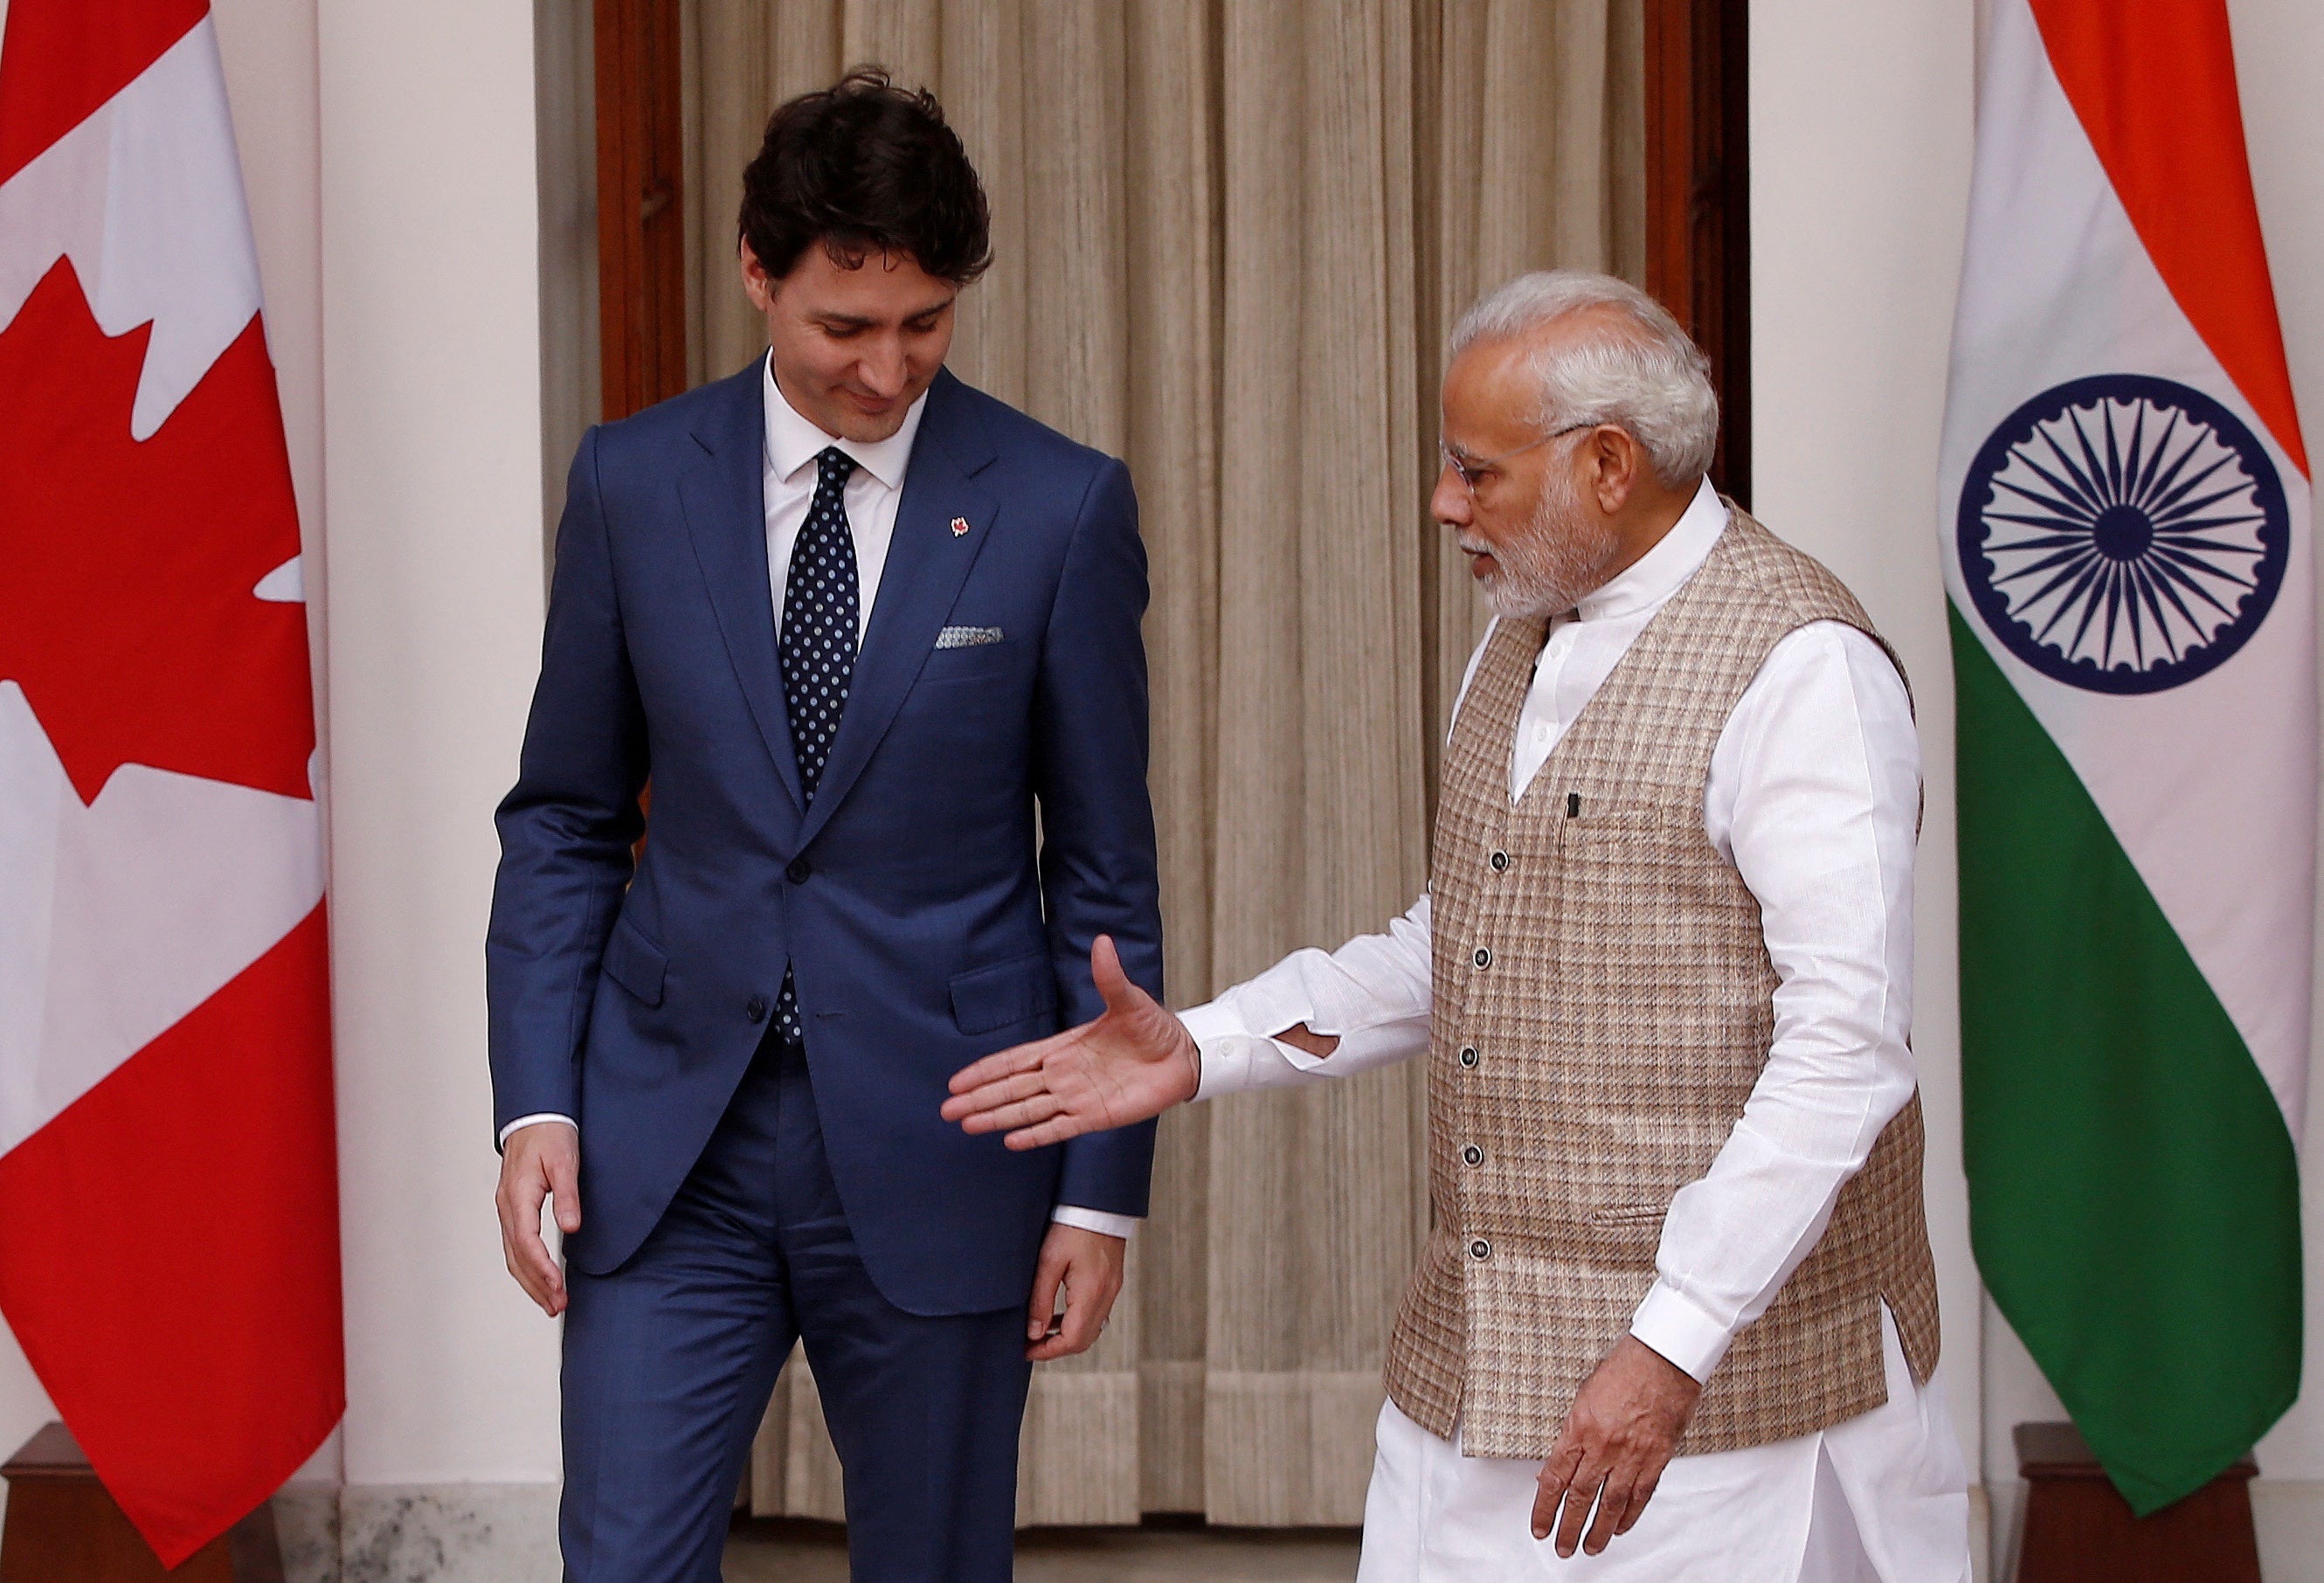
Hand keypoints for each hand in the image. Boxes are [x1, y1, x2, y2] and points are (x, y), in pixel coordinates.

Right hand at [496, 1121, 581, 1316]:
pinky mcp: (513, 1211)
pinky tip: (541, 1280)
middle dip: (537, 1285)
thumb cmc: (550, 1134)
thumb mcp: (565, 1160)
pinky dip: (527, 1268)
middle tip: (558, 1306)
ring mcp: (507, 1210)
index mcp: (518, 1195)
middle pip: (517, 1256)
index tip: (557, 1286)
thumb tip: (572, 1227)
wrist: (535, 1116)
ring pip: (513, 1256)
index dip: (541, 1267)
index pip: (526, 1241)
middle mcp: (507, 1207)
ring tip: (552, 1303)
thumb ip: (567, 1195)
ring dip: (531, 1282)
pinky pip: (515, 1247)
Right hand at [942, 935, 1198, 1147]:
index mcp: (1064, 1048)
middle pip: (1012, 1089)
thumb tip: (1102, 941)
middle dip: (980, 1098)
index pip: (1016, 1061)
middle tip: (947, 1110)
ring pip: (1029, 1110)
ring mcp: (1077, 1098)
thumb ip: (1109, 976)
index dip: (986, 1070)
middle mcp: (1063, 1075)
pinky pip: (1060, 1128)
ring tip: (967, 1125)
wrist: (1183, 1056)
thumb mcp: (1129, 999)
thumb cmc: (1154, 1027)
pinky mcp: (1096, 1117)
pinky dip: (1036, 1135)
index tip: (957, 1081)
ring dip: (998, 1117)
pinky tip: (1011, 1141)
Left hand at [1025, 1224, 1125, 1361]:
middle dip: (1057, 1347)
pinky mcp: (1112, 1281)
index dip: (1048, 1351)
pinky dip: (1077, 1321)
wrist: (1098, 1203)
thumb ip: (1041, 1299)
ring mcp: (1112, 1289)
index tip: (1027, 1351)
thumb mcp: (1049, 1261)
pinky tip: (1059, 1313)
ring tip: (1041, 1331)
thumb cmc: (1072, 1226)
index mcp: (1091, 1292)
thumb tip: (1034, 1332)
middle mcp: (1106, 1295)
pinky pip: (1096, 1313)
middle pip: (1084, 1340)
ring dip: (1067, 1335)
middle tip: (1031, 1345)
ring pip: (1092, 1329)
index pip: (1072, 1340)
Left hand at [1532, 1335, 1701, 1556]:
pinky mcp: (1657, 1457)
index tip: (1539, 1527)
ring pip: (1612, 1504)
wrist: (1664, 1358)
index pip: (1556, 1477)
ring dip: (1599, 1530)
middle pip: (1581, 1497)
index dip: (1545, 1507)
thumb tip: (1559, 1466)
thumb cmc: (1624, 1368)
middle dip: (1568, 1527)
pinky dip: (1630, 1515)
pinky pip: (1641, 1495)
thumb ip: (1573, 1434)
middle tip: (1562, 1547)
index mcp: (1580, 1427)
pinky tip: (1622, 1527)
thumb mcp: (1584, 1396)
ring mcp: (1632, 1454)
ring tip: (1590, 1547)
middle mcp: (1604, 1445)